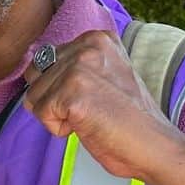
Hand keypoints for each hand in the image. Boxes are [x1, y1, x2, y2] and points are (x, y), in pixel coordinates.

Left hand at [23, 30, 184, 183]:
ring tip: (90, 116)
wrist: (152, 145)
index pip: (45, 59)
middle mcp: (86, 47)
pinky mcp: (72, 93)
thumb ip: (73, 64)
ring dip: (56, 114)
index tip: (92, 95)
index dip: (59, 86)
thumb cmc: (126, 117)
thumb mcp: (102, 74)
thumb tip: (32, 68)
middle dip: (52, 98)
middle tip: (89, 108)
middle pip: (35, 76)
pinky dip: (58, 128)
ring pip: (33, 96)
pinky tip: (86, 125)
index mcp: (95, 39)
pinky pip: (41, 114)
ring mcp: (79, 68)